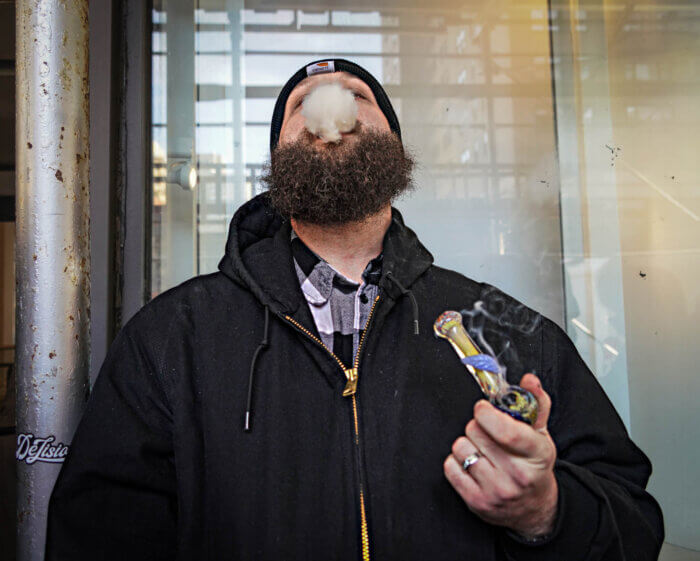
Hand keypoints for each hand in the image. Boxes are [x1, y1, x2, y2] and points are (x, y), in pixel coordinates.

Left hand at [443, 374, 557, 538]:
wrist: (534, 508)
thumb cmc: (534, 467)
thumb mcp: (541, 435)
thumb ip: (536, 403)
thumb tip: (529, 380)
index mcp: (537, 455)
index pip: (505, 431)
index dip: (486, 413)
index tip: (482, 408)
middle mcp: (517, 475)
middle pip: (476, 432)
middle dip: (478, 425)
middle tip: (488, 433)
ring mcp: (496, 491)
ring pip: (460, 447)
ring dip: (467, 443)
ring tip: (482, 450)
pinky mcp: (476, 502)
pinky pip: (450, 467)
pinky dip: (456, 461)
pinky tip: (472, 464)